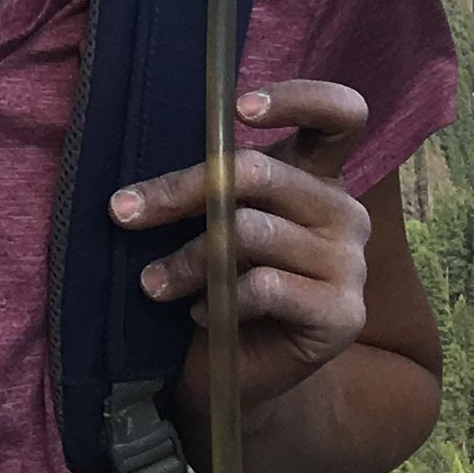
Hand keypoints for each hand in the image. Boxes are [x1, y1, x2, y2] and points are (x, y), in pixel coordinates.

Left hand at [113, 79, 372, 419]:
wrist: (239, 374)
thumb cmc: (218, 284)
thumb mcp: (212, 223)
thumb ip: (206, 187)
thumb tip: (140, 181)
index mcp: (319, 177)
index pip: (342, 115)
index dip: (299, 98)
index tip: (238, 107)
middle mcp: (345, 212)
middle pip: (257, 173)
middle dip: (180, 190)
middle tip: (122, 212)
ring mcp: (352, 264)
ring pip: (250, 232)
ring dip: (187, 257)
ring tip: (153, 282)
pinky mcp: (344, 314)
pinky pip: (265, 286)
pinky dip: (219, 299)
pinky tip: (199, 313)